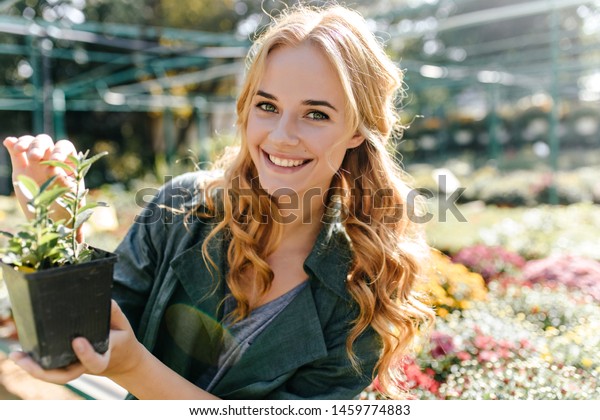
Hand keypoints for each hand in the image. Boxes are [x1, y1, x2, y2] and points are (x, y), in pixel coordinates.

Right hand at [3, 134, 82, 239]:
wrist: (52, 220)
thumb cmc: (67, 207)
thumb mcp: (70, 197)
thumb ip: (63, 182)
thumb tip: (53, 169)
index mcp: (69, 163)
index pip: (64, 147)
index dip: (59, 150)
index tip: (55, 160)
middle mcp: (52, 158)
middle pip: (45, 142)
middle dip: (39, 146)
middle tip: (35, 157)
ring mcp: (36, 162)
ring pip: (31, 143)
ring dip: (25, 143)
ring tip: (20, 150)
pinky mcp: (21, 168)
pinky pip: (16, 152)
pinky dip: (12, 144)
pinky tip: (8, 142)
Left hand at [9, 300, 144, 384]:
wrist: (122, 359)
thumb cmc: (121, 338)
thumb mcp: (124, 325)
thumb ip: (115, 313)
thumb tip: (104, 299)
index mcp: (104, 357)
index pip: (96, 362)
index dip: (86, 354)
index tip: (77, 341)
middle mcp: (86, 366)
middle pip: (64, 375)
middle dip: (43, 370)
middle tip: (25, 359)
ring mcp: (75, 368)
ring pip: (53, 374)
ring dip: (33, 368)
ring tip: (17, 356)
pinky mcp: (67, 365)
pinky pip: (50, 368)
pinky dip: (35, 363)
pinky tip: (21, 354)